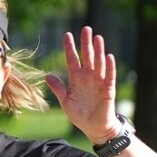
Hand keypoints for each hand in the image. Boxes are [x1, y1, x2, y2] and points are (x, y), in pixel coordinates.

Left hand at [45, 26, 119, 143]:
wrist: (94, 127)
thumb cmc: (79, 115)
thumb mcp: (66, 102)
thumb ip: (58, 88)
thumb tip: (47, 76)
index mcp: (76, 79)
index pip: (72, 60)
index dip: (70, 48)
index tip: (67, 35)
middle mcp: (88, 77)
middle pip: (87, 57)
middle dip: (86, 43)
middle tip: (86, 29)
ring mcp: (99, 82)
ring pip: (99, 63)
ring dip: (98, 51)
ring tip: (97, 38)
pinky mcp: (108, 89)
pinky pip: (109, 76)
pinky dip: (109, 67)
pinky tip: (108, 56)